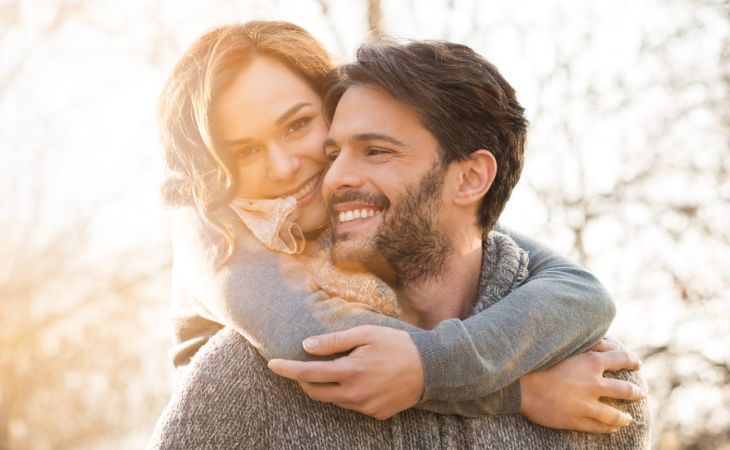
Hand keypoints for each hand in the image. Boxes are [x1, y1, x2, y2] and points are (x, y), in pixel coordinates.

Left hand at [267, 325, 423, 419]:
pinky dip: (346, 393)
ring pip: (333, 400)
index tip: (272, 364)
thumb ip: (334, 341)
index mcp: (350, 372)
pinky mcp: (375, 414)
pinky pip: (351, 405)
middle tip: (301, 365)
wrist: (432, 368)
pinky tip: (361, 379)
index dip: (287, 369)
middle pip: (315, 392)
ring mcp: (365, 408)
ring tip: (337, 368)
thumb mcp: (365, 333)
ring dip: (326, 386)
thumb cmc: (397, 344)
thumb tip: (306, 346)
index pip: (308, 373)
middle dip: (303, 379)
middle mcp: (354, 395)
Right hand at [520, 340, 644, 432]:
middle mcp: (593, 384)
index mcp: (591, 362)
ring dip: (625, 417)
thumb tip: (609, 346)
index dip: (631, 361)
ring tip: (628, 418)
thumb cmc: (540, 363)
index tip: (637, 364)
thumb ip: (589, 346)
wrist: (521, 387)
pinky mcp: (577, 420)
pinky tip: (612, 428)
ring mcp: (586, 404)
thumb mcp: (566, 348)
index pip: (621, 359)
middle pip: (625, 390)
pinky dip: (609, 428)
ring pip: (616, 415)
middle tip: (640, 394)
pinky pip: (599, 427)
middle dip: (636, 392)